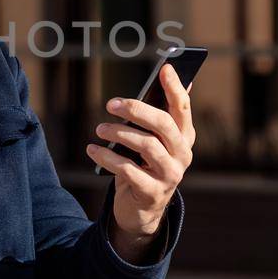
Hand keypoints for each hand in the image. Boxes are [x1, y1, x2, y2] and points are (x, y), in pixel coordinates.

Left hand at [86, 65, 194, 260]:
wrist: (142, 210)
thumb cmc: (144, 166)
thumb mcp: (151, 141)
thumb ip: (155, 116)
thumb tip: (164, 77)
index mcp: (184, 137)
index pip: (183, 108)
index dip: (176, 87)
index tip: (165, 68)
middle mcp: (182, 155)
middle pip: (164, 124)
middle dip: (137, 110)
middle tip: (111, 103)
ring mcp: (170, 175)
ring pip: (147, 145)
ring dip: (119, 133)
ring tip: (99, 128)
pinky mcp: (152, 192)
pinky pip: (128, 170)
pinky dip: (107, 157)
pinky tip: (93, 150)